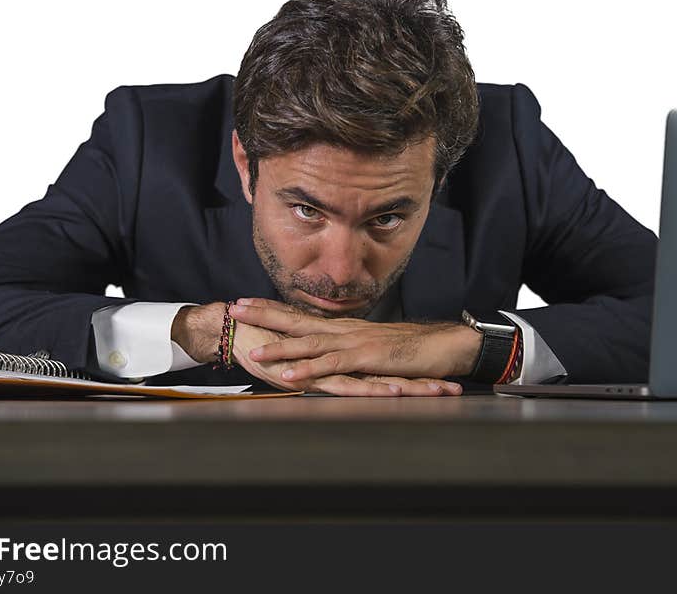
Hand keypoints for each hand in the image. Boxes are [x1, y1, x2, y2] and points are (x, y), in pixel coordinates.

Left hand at [230, 297, 480, 389]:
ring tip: (252, 350)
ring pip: (310, 343)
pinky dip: (309, 369)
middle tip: (233, 308)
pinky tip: (288, 374)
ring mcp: (355, 343)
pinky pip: (332, 365)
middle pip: (297, 320)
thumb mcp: (369, 348)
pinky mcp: (367, 359)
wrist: (442, 345)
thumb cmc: (408, 349)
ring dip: (280, 345)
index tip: (244, 302)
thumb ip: (344, 350)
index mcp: (342, 327)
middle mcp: (344, 330)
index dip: (271, 308)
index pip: (300, 314)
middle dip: (264, 314)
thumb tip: (323, 354)